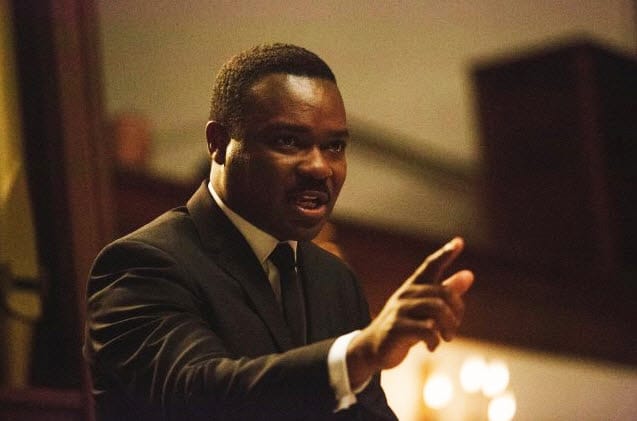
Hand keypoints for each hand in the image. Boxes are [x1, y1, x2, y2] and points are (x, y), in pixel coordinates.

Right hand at [347, 237, 473, 387]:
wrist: (373, 348)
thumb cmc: (404, 325)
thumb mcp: (425, 309)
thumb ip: (447, 292)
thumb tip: (469, 275)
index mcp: (414, 287)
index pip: (431, 265)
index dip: (445, 254)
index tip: (459, 242)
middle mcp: (406, 294)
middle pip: (444, 293)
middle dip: (457, 312)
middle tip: (453, 329)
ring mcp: (400, 310)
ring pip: (438, 309)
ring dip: (449, 326)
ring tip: (446, 338)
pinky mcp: (396, 328)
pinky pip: (427, 329)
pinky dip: (435, 340)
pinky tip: (432, 347)